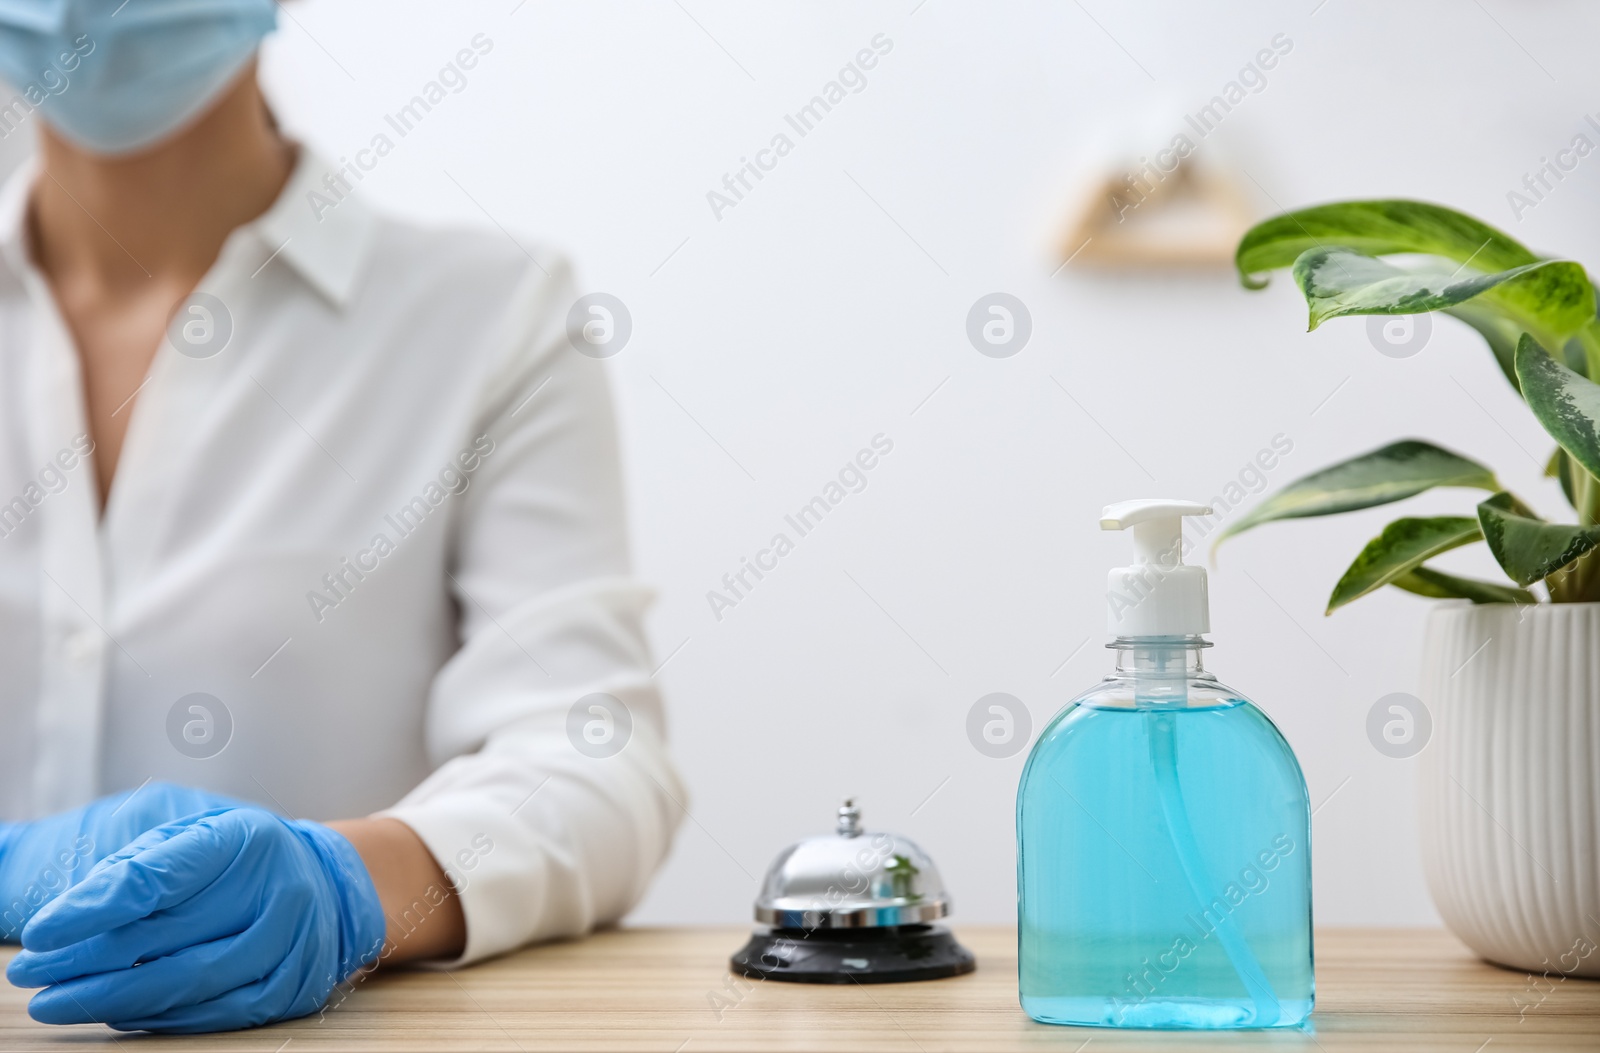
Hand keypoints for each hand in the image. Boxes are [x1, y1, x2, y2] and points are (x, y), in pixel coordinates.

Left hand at [6, 807, 385, 1032]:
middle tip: (31, 973)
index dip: (93, 907)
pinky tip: (118, 1012)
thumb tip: (63, 915)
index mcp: (241, 840)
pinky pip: (218, 1013)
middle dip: (85, 960)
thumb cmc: (241, 860)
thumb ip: (135, 867)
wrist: (330, 883)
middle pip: (166, 936)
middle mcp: (275, 888)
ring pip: (189, 982)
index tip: (41, 931)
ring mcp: (291, 940)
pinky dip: (160, 1017)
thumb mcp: (194, 836)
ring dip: (112, 998)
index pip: (159, 876)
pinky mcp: (295, 984)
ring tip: (57, 1000)